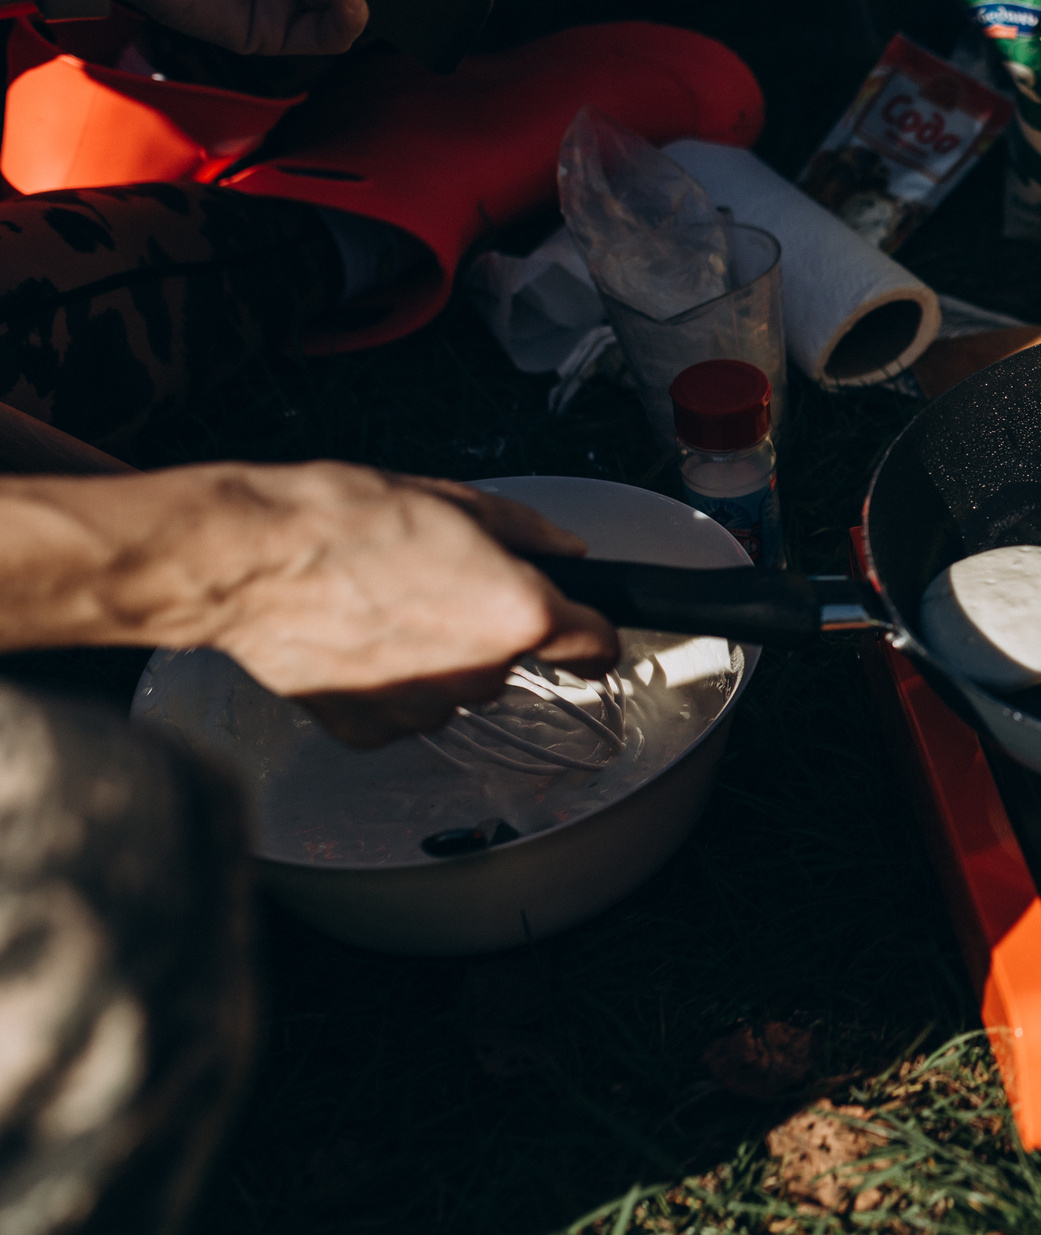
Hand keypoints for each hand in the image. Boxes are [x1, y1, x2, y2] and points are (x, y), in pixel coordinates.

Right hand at [199, 467, 621, 747]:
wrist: (247, 559)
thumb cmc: (342, 521)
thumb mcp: (456, 501)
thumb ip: (529, 534)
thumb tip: (567, 551)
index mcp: (518, 614)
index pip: (598, 646)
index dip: (592, 631)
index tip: (583, 628)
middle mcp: (481, 674)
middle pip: (513, 659)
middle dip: (489, 628)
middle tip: (438, 583)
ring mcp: (425, 711)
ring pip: (457, 686)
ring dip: (437, 656)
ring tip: (383, 604)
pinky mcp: (371, 733)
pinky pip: (402, 709)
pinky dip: (387, 682)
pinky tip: (354, 637)